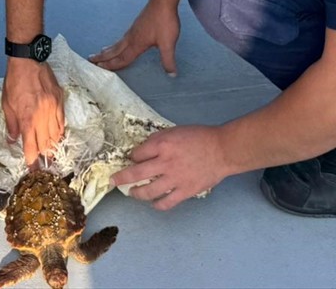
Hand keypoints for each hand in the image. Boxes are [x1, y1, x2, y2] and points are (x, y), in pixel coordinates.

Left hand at [2, 59, 64, 165]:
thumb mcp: (7, 104)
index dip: (32, 161)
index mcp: (27, 119)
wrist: (28, 60)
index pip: (31, 147)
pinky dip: (60, 131)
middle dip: (45, 157)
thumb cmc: (15, 81)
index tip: (33, 170)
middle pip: (47, 144)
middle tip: (45, 165)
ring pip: (57, 134)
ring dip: (54, 145)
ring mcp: (54, 108)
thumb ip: (11, 124)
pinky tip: (58, 135)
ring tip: (52, 153)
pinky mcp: (60, 100)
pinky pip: (62, 121)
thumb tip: (13, 140)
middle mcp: (42, 116)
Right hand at [90, 0, 179, 74]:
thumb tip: (171, 75)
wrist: (162, 1)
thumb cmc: (164, 21)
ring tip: (101, 52)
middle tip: (90, 60)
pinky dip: (117, 43)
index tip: (99, 68)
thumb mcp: (168, 44)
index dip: (112, 65)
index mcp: (136, 44)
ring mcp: (133, 30)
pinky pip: (123, 37)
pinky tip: (120, 42)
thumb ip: (168, 60)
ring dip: (108, 50)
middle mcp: (131, 37)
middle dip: (103, 57)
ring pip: (117, 43)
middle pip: (114, 50)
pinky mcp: (136, 24)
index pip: (122, 58)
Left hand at [111, 125, 231, 210]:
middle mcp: (165, 163)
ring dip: (136, 193)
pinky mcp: (185, 191)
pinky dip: (157, 204)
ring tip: (132, 193)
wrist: (222, 150)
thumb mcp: (175, 131)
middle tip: (113, 181)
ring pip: (148, 192)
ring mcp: (174, 179)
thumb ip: (158, 139)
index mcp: (162, 144)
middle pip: (136, 174)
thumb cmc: (199, 137)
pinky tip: (153, 203)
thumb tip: (144, 150)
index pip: (137, 154)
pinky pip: (166, 202)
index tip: (131, 159)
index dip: (131, 157)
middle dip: (121, 178)